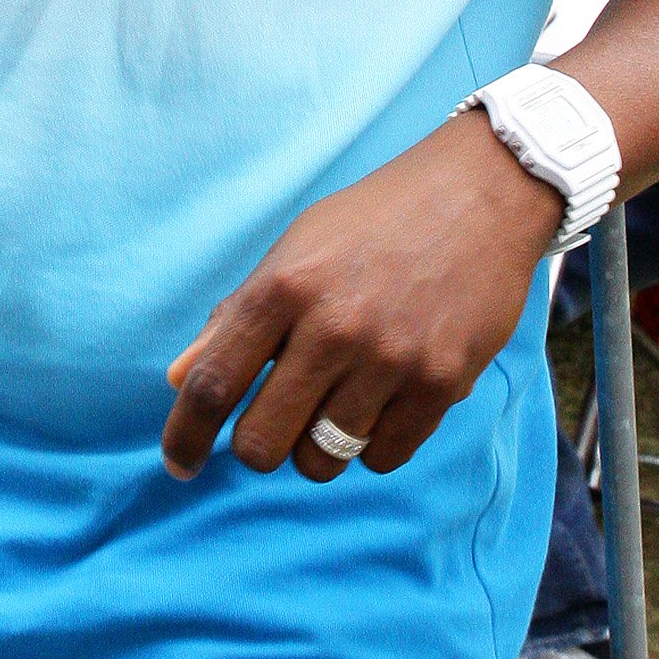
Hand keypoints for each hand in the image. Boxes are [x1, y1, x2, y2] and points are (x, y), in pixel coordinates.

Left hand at [160, 114, 561, 485]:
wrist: (479, 194)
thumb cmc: (374, 222)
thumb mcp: (295, 250)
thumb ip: (236, 316)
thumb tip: (178, 379)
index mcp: (283, 287)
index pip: (212, 385)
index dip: (184, 437)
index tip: (180, 465)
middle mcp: (332, 326)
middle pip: (261, 443)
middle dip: (260, 445)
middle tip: (280, 420)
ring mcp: (389, 358)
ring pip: (321, 460)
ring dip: (319, 444)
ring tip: (340, 399)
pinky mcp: (440, 382)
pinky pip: (382, 458)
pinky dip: (374, 442)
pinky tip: (384, 398)